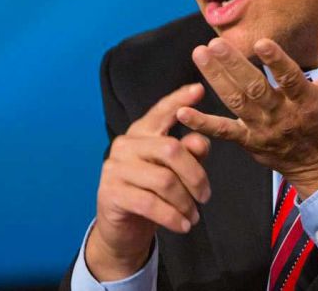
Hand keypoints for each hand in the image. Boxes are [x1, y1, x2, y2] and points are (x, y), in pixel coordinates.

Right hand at [86, 83, 211, 280]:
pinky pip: (150, 203)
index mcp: (143, 133)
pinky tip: (183, 225)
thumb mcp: (176, 172)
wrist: (122, 228)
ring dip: (185, 202)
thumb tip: (200, 140)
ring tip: (194, 217)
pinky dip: (172, 217)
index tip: (200, 89)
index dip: (179, 100)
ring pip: (164, 180)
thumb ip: (190, 154)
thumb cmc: (153, 194)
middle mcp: (126, 144)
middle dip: (196, 176)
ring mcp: (115, 168)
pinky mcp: (110, 193)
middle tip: (206, 197)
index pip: (161, 112)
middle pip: (171, 149)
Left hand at [177, 28, 317, 197]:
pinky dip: (202, 123)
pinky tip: (182, 112)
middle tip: (215, 44)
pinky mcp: (249, 141)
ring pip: (236, 102)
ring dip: (216, 79)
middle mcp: (282, 114)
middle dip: (233, 65)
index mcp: (306, 100)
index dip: (276, 61)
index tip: (260, 42)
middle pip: (255, 88)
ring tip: (200, 55)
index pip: (290, 79)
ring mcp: (263, 129)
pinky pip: (223, 132)